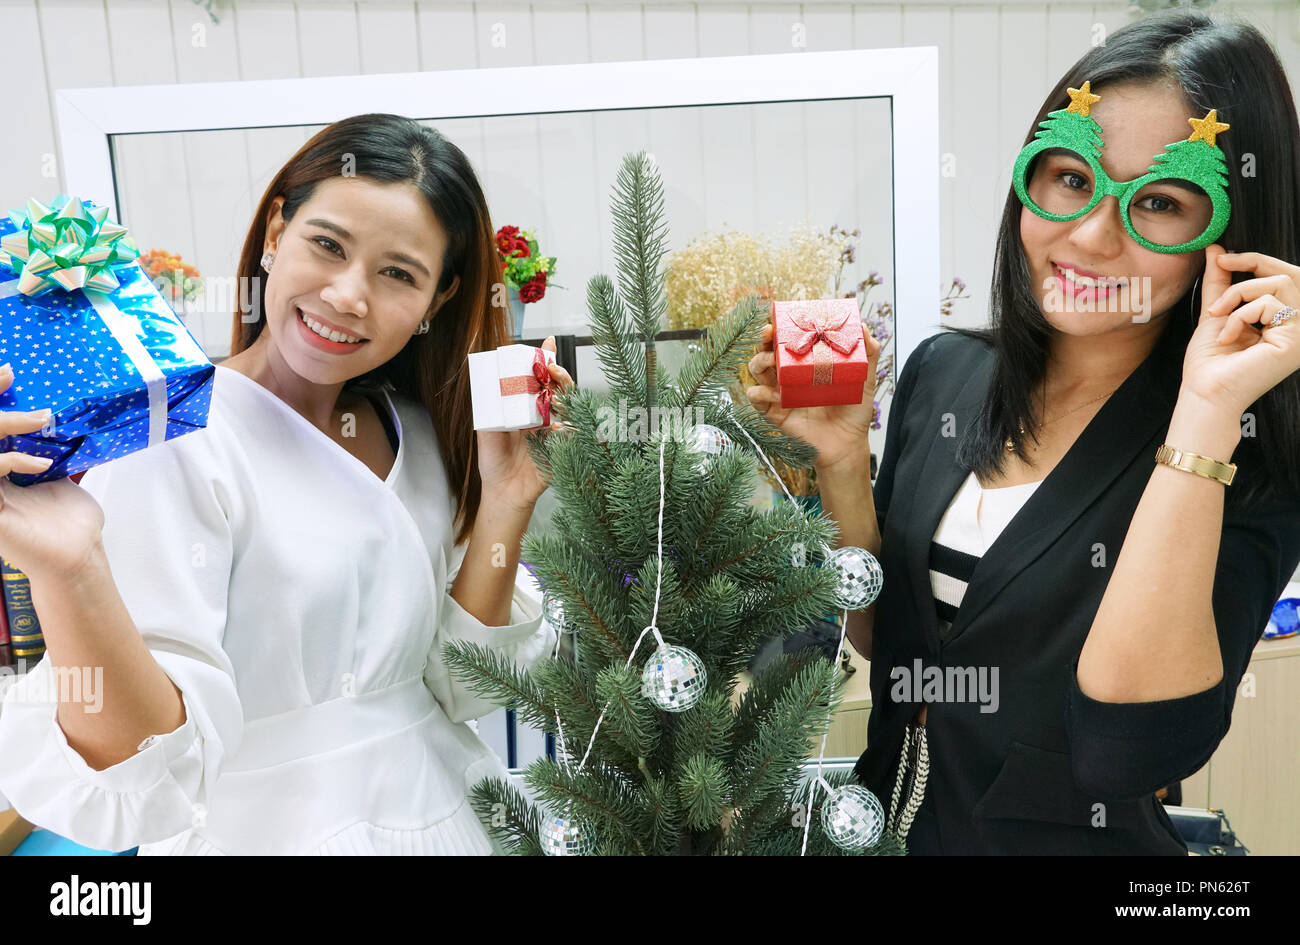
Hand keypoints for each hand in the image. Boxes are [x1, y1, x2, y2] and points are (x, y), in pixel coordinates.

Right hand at [0, 367, 105, 580]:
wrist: (77, 558)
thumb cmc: (71, 523)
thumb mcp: (59, 478)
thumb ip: (52, 452)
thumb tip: (62, 421)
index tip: (7, 372)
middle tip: (7, 374)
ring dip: (4, 426)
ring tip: (41, 419)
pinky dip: (10, 462)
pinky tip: (39, 464)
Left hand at [476, 336, 575, 511]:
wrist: (503, 492)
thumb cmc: (494, 462)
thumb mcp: (485, 431)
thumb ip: (489, 410)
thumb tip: (488, 384)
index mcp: (527, 408)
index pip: (539, 379)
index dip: (545, 360)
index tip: (548, 343)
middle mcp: (545, 416)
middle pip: (559, 388)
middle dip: (559, 375)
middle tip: (551, 368)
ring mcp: (556, 432)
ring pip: (570, 406)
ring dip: (566, 395)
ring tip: (556, 390)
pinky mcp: (564, 450)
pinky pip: (575, 435)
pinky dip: (570, 428)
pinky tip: (560, 426)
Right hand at [744, 321, 881, 471]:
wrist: (847, 444)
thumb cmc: (854, 412)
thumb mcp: (865, 379)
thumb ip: (868, 352)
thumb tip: (863, 326)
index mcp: (808, 363)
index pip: (790, 338)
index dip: (783, 326)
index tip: (783, 317)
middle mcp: (790, 374)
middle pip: (768, 349)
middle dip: (764, 337)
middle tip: (769, 332)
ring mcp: (780, 392)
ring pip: (756, 369)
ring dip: (759, 360)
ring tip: (772, 361)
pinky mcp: (774, 412)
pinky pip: (756, 398)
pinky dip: (759, 392)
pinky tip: (774, 394)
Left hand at [1181, 244, 1299, 416]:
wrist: (1204, 392)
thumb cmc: (1210, 363)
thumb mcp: (1217, 312)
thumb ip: (1221, 282)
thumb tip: (1217, 250)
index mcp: (1283, 321)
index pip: (1285, 277)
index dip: (1257, 259)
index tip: (1224, 258)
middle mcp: (1298, 326)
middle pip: (1290, 274)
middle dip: (1254, 262)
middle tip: (1224, 265)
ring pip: (1278, 284)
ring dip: (1239, 293)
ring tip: (1218, 315)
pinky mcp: (1295, 340)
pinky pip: (1268, 304)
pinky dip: (1239, 315)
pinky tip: (1227, 337)